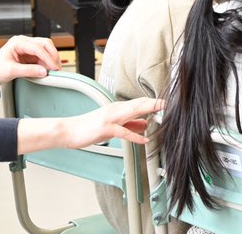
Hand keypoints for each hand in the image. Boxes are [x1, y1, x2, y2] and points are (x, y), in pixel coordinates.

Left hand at [0, 35, 60, 96]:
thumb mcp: (11, 71)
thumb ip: (28, 71)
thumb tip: (44, 71)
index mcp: (17, 42)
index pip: (38, 47)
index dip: (48, 57)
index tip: (54, 67)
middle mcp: (24, 42)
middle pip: (45, 44)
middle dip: (52, 55)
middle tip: (57, 67)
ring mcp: (28, 48)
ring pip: (46, 49)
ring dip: (51, 59)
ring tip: (54, 70)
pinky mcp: (30, 54)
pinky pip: (43, 56)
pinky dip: (47, 63)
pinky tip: (48, 69)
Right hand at [17, 96, 164, 154]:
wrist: (69, 131)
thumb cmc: (90, 128)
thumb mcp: (113, 125)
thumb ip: (129, 123)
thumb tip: (145, 124)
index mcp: (119, 108)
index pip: (140, 102)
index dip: (155, 102)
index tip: (168, 102)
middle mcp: (116, 109)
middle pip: (141, 103)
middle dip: (156, 103)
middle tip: (171, 103)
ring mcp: (111, 118)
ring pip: (134, 111)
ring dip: (149, 110)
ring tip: (163, 112)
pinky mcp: (105, 128)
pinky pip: (124, 132)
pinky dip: (135, 136)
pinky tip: (145, 140)